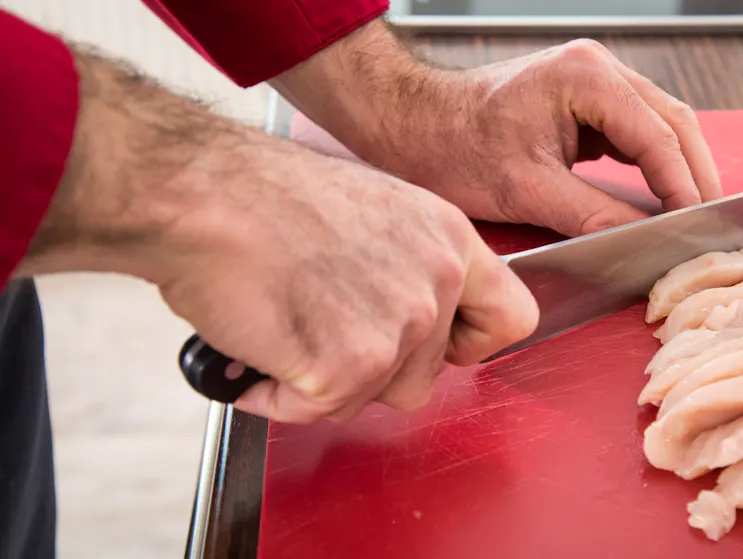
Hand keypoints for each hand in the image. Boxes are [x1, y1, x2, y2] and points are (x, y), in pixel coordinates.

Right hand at [19, 45, 538, 422]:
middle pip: (426, 376)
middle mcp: (436, 283)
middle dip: (371, 368)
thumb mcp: (375, 210)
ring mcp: (397, 328)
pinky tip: (261, 345)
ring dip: (325, 380)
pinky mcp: (348, 367)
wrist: (202, 193)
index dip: (471, 343)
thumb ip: (411, 264)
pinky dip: (280, 392)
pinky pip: (318, 409)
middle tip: (321, 326)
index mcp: (449, 240)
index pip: (512, 317)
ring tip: (287, 324)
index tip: (441, 346)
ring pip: (373, 397)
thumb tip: (413, 315)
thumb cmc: (265, 197)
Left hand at [272, 24, 721, 236]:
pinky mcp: (584, 98)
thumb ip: (592, 213)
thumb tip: (646, 240)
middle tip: (714, 225)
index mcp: (586, 78)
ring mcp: (593, 79)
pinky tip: (663, 195)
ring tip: (696, 215)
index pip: (658, 137)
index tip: (702, 228)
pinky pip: (635, 128)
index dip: (685, 187)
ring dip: (679, 167)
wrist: (413, 123)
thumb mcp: (526, 190)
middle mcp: (598, 67)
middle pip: (673, 122)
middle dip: (695, 175)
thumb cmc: (453, 147)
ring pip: (661, 123)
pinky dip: (654, 162)